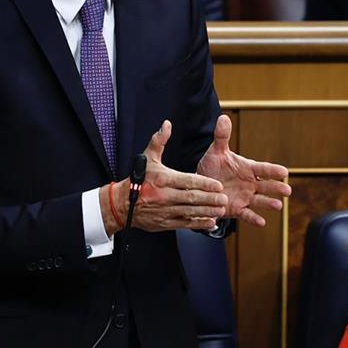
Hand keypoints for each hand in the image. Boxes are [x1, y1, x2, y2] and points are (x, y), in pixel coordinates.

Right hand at [101, 120, 226, 234]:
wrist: (122, 204)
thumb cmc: (138, 180)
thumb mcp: (148, 158)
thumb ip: (159, 140)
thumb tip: (167, 124)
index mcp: (163, 179)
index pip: (187, 181)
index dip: (204, 183)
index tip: (218, 185)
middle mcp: (165, 195)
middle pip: (191, 198)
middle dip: (209, 198)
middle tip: (224, 198)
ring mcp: (165, 210)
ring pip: (190, 211)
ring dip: (207, 211)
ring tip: (221, 209)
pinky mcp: (165, 223)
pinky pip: (184, 224)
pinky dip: (198, 224)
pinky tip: (211, 222)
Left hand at [196, 114, 290, 226]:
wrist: (202, 185)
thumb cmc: (213, 166)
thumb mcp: (216, 151)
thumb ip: (222, 137)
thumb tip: (223, 117)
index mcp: (248, 168)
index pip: (263, 168)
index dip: (273, 170)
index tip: (284, 171)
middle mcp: (250, 183)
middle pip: (266, 185)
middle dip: (277, 188)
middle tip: (287, 190)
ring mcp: (245, 197)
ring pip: (260, 200)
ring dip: (269, 203)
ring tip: (279, 206)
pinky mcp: (238, 209)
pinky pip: (247, 214)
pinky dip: (254, 219)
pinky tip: (262, 222)